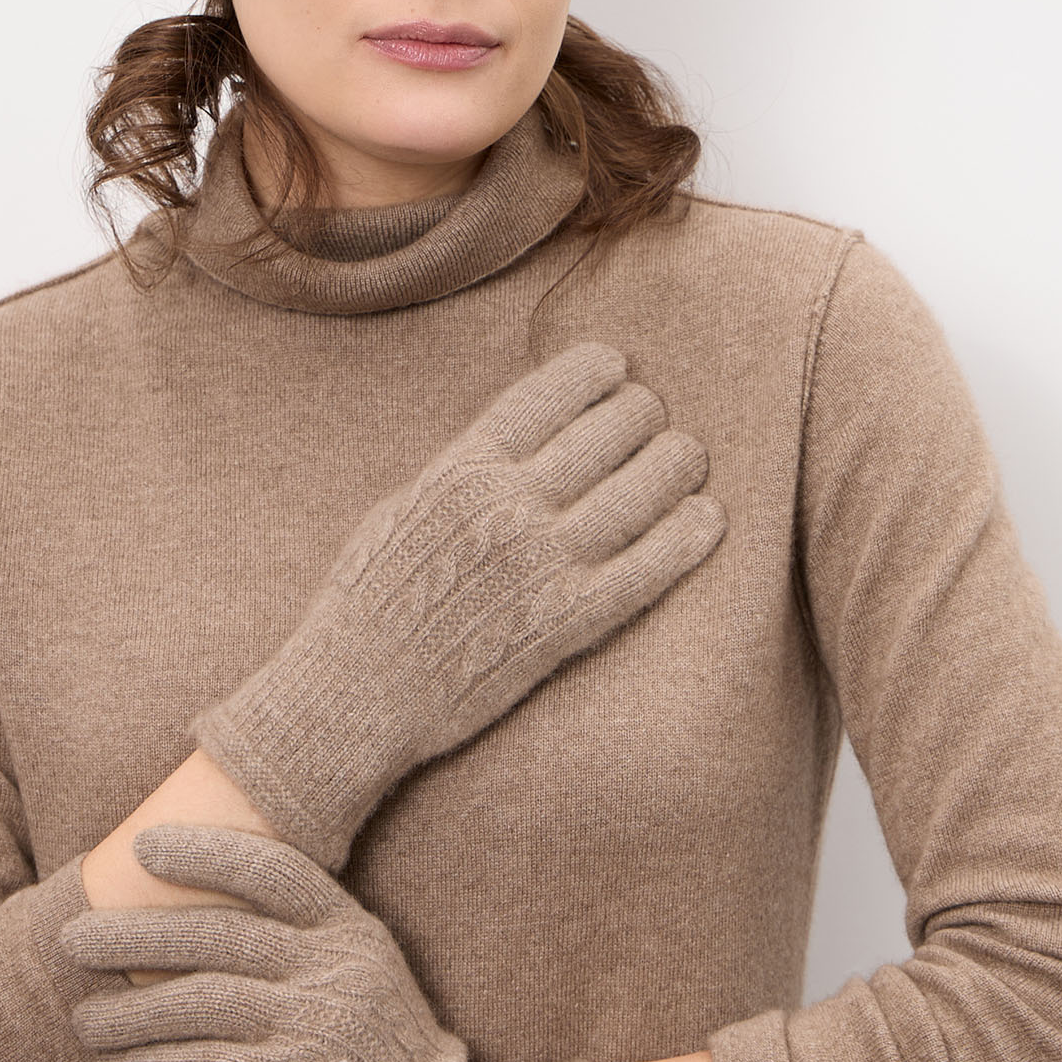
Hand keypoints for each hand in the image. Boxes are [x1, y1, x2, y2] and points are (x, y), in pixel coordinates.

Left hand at [60, 823, 593, 1061]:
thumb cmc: (381, 1052)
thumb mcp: (360, 975)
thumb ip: (300, 945)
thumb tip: (194, 918)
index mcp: (352, 929)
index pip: (275, 869)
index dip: (206, 853)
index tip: (141, 846)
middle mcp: (338, 968)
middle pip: (220, 935)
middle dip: (137, 933)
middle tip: (73, 936)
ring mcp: (322, 1027)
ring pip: (203, 1004)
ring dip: (129, 1011)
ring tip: (81, 1018)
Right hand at [189, 339, 726, 869]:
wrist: (354, 694)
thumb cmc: (370, 600)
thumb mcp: (403, 509)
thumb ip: (464, 469)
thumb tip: (524, 437)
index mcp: (460, 469)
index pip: (546, 394)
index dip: (593, 371)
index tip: (615, 367)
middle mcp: (505, 506)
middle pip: (605, 433)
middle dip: (642, 414)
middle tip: (655, 417)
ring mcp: (539, 565)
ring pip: (638, 493)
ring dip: (676, 464)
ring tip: (689, 456)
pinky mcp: (564, 624)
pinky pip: (644, 571)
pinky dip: (685, 539)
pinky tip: (707, 518)